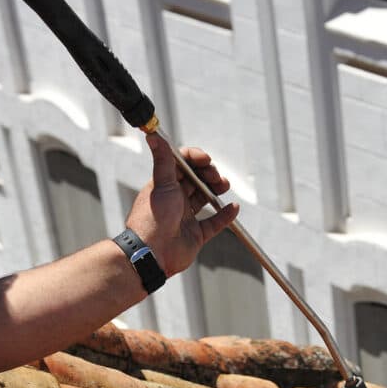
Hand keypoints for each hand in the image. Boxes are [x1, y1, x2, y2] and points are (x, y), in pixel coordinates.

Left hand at [125, 133, 238, 277]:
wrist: (152, 252)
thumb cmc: (153, 217)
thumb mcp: (161, 184)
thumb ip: (163, 160)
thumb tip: (153, 135)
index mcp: (165, 186)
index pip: (182, 165)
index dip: (195, 159)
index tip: (206, 159)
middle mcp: (175, 200)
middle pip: (196, 180)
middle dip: (208, 174)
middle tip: (216, 176)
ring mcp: (186, 218)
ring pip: (205, 199)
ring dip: (217, 190)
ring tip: (224, 186)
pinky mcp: (196, 235)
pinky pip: (214, 223)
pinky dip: (225, 215)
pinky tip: (233, 208)